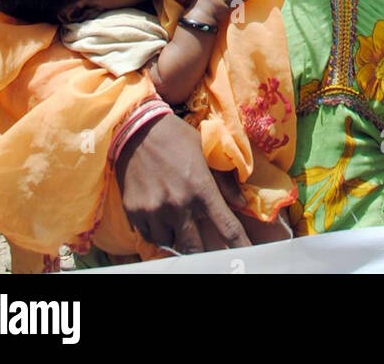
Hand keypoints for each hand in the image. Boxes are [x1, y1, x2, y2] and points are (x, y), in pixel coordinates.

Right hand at [116, 114, 252, 253]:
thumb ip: (225, 180)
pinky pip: (151, 238)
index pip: (227, 227)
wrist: (138, 128)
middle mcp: (179, 204)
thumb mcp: (206, 152)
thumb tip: (241, 203)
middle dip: (204, 250)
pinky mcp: (135, 213)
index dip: (240, 245)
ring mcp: (155, 211)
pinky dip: (159, 234)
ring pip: (171, 244)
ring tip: (179, 222)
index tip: (247, 255)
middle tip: (205, 243)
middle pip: (196, 248)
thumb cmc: (177, 138)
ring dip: (178, 239)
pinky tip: (162, 219)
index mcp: (201, 188)